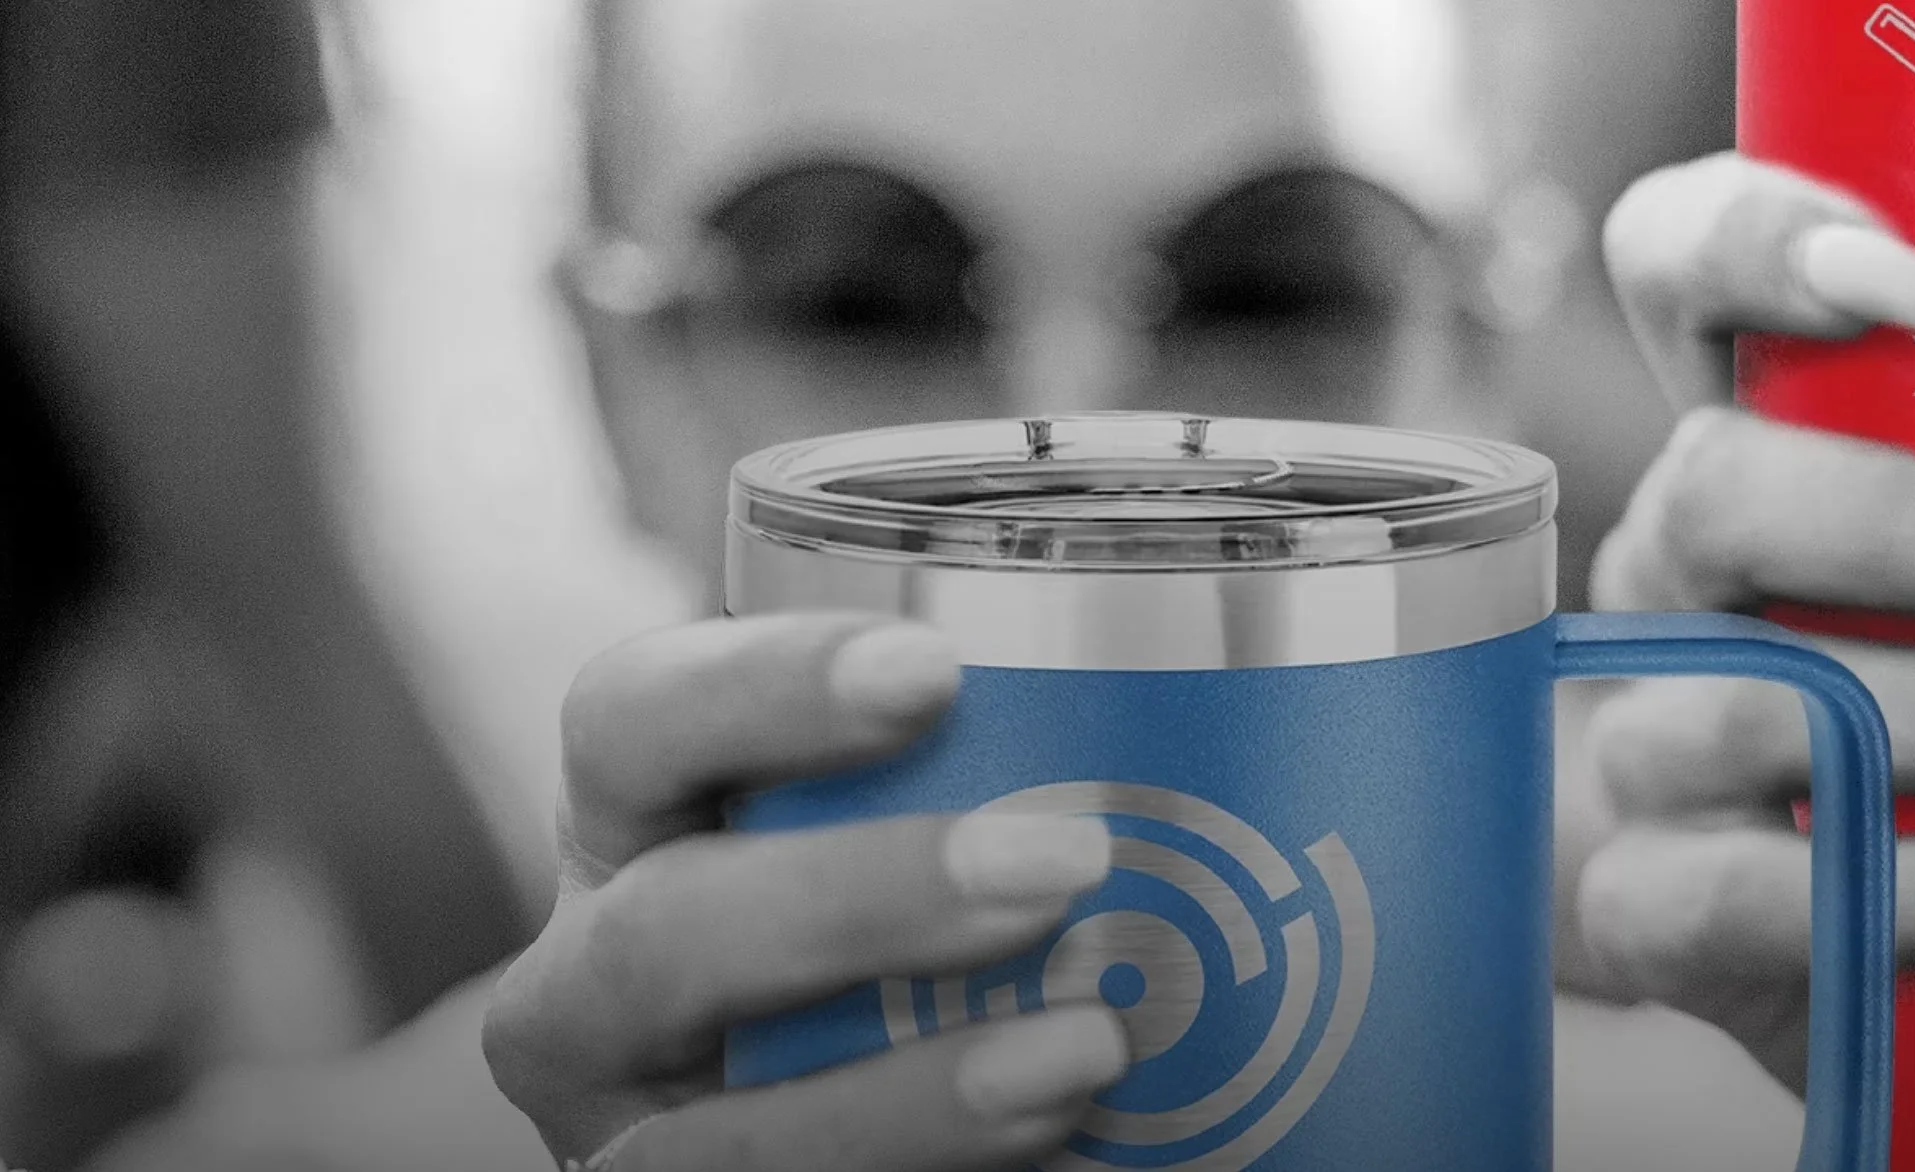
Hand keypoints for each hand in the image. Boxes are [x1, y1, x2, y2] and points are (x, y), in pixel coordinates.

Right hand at [482, 614, 1127, 1170]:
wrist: (782, 1106)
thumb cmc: (860, 924)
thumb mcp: (865, 825)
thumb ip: (969, 771)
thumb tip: (1213, 716)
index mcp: (631, 819)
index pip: (634, 719)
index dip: (763, 688)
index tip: (933, 672)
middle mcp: (595, 973)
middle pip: (668, 932)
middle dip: (861, 902)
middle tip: (1064, 864)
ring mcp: (629, 1126)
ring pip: (704, 1140)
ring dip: (903, 1099)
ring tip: (1089, 1052)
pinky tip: (1059, 1149)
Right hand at [1564, 152, 1914, 1092]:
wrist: (1826, 928)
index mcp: (1754, 436)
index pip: (1677, 268)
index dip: (1757, 245)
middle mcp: (1674, 566)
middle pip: (1708, 488)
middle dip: (1906, 525)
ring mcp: (1642, 728)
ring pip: (1735, 700)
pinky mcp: (1643, 895)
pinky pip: (1725, 892)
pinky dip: (1908, 892)